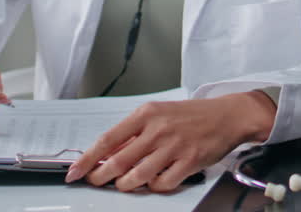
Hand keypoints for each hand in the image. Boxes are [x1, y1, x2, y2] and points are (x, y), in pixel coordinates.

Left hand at [65, 90, 276, 192]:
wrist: (225, 116)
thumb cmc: (189, 116)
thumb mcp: (158, 115)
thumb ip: (133, 134)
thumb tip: (107, 154)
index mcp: (145, 114)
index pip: (107, 139)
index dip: (87, 159)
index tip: (75, 172)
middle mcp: (158, 129)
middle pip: (119, 161)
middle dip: (101, 177)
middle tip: (95, 182)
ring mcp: (174, 146)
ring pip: (138, 176)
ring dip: (126, 185)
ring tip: (123, 185)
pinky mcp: (189, 161)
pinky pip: (162, 183)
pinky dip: (154, 187)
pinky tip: (154, 182)